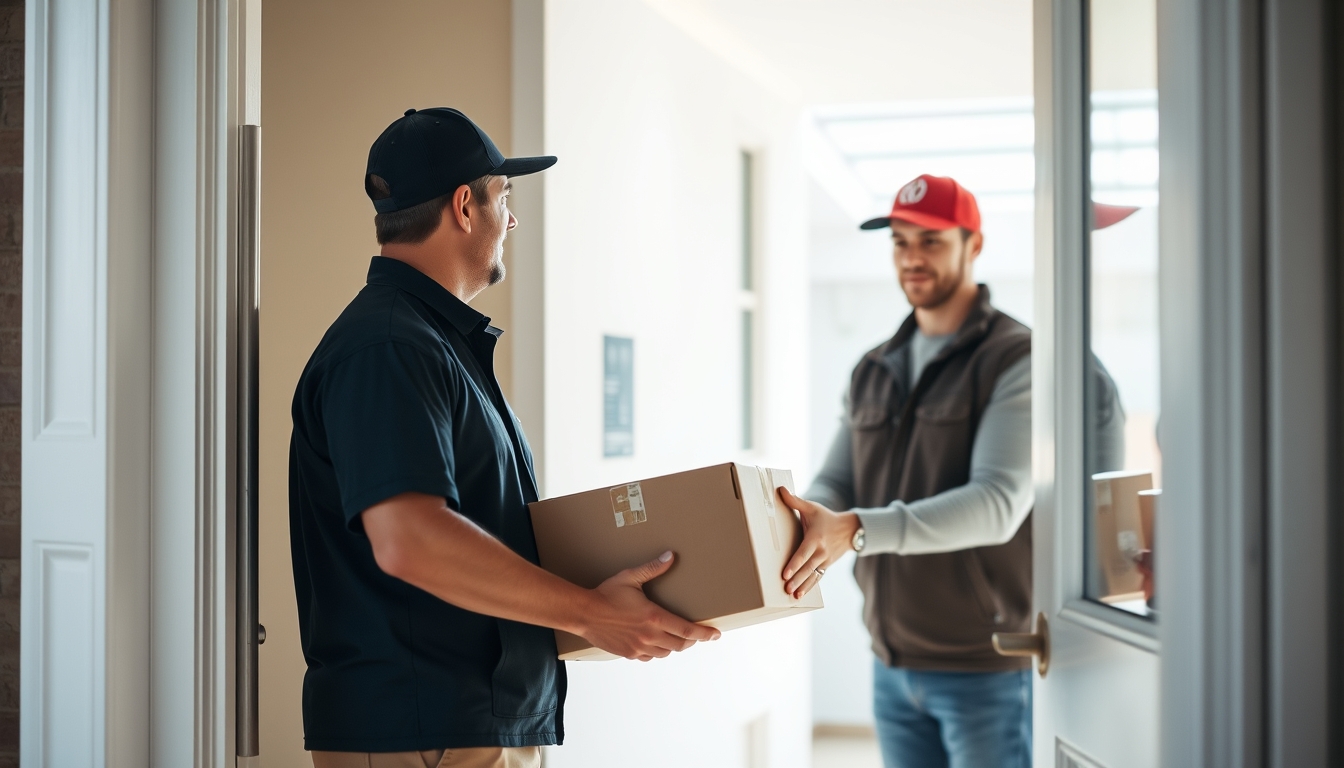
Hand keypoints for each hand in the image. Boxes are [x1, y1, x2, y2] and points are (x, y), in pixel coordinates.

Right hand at [576, 551, 721, 660]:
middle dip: (692, 640)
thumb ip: (653, 569)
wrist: (584, 613)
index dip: (704, 634)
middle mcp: (650, 636)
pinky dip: (656, 651)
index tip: (715, 635)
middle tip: (697, 634)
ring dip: (675, 646)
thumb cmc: (606, 595)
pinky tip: (655, 644)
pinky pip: (649, 657)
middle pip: (681, 644)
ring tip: (677, 637)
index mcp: (654, 617)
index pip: (688, 630)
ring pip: (667, 652)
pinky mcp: (629, 653)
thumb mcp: (631, 578)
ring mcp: (639, 647)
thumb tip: (670, 556)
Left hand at [777, 487, 859, 598]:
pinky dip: (810, 586)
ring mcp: (825, 560)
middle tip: (786, 588)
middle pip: (807, 568)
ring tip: (793, 595)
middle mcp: (821, 551)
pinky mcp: (826, 565)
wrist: (849, 529)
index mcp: (815, 538)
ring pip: (813, 575)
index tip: (785, 573)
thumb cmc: (826, 517)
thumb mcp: (812, 507)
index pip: (803, 553)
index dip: (794, 564)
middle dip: (797, 579)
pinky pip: (817, 577)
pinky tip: (800, 595)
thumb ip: (795, 501)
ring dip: (803, 586)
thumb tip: (780, 490)